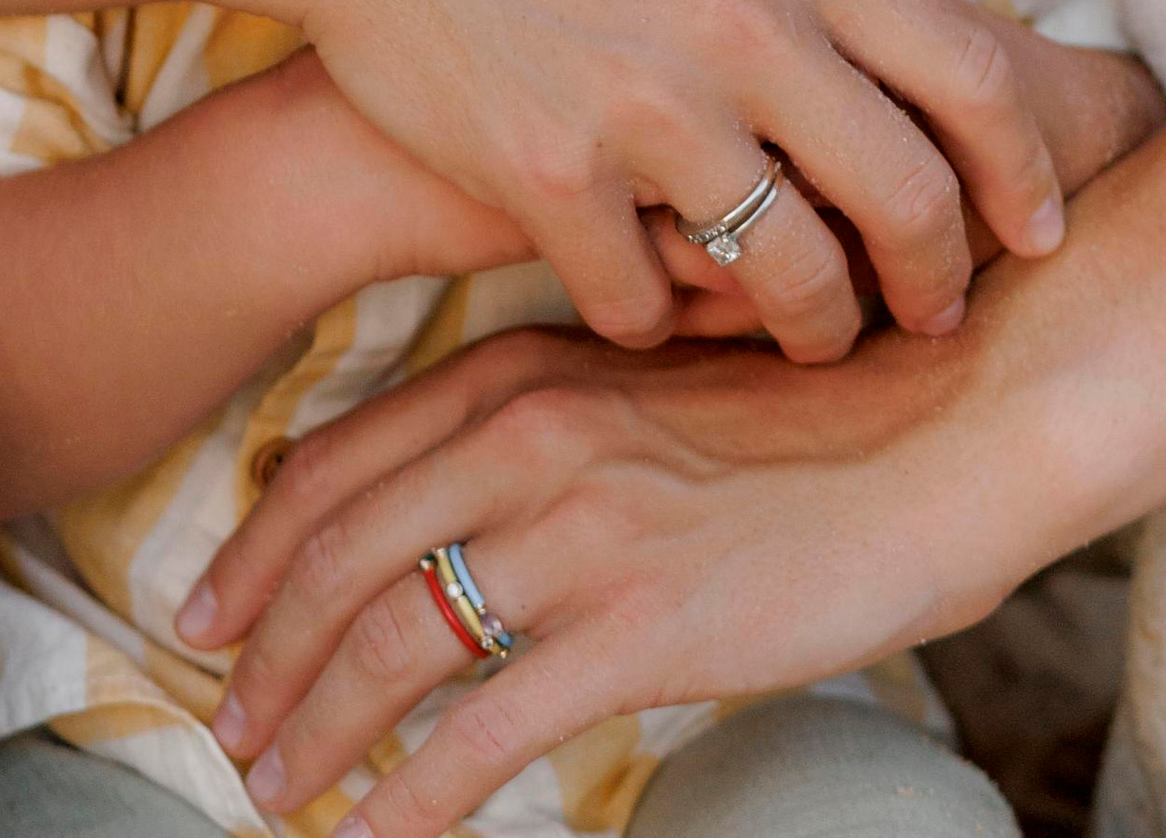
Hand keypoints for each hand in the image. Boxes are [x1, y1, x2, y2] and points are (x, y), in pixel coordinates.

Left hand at [179, 322, 1023, 837]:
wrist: (953, 417)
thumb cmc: (820, 408)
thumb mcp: (651, 382)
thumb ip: (555, 420)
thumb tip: (475, 497)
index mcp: (525, 373)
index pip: (343, 462)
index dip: (261, 544)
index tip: (212, 607)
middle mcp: (530, 437)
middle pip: (343, 552)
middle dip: (263, 646)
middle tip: (224, 716)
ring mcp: (583, 531)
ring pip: (394, 639)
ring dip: (317, 724)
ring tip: (275, 782)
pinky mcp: (644, 627)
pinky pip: (490, 730)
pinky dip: (412, 794)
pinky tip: (374, 837)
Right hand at [288, 0, 1066, 353]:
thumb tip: (900, 40)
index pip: (971, 80)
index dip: (1023, 177)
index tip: (1034, 231)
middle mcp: (735, 24)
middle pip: (901, 198)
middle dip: (930, 282)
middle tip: (925, 316)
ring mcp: (640, 104)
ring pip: (784, 275)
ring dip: (805, 325)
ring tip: (796, 330)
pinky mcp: (544, 172)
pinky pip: (639, 303)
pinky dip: (650, 318)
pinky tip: (640, 298)